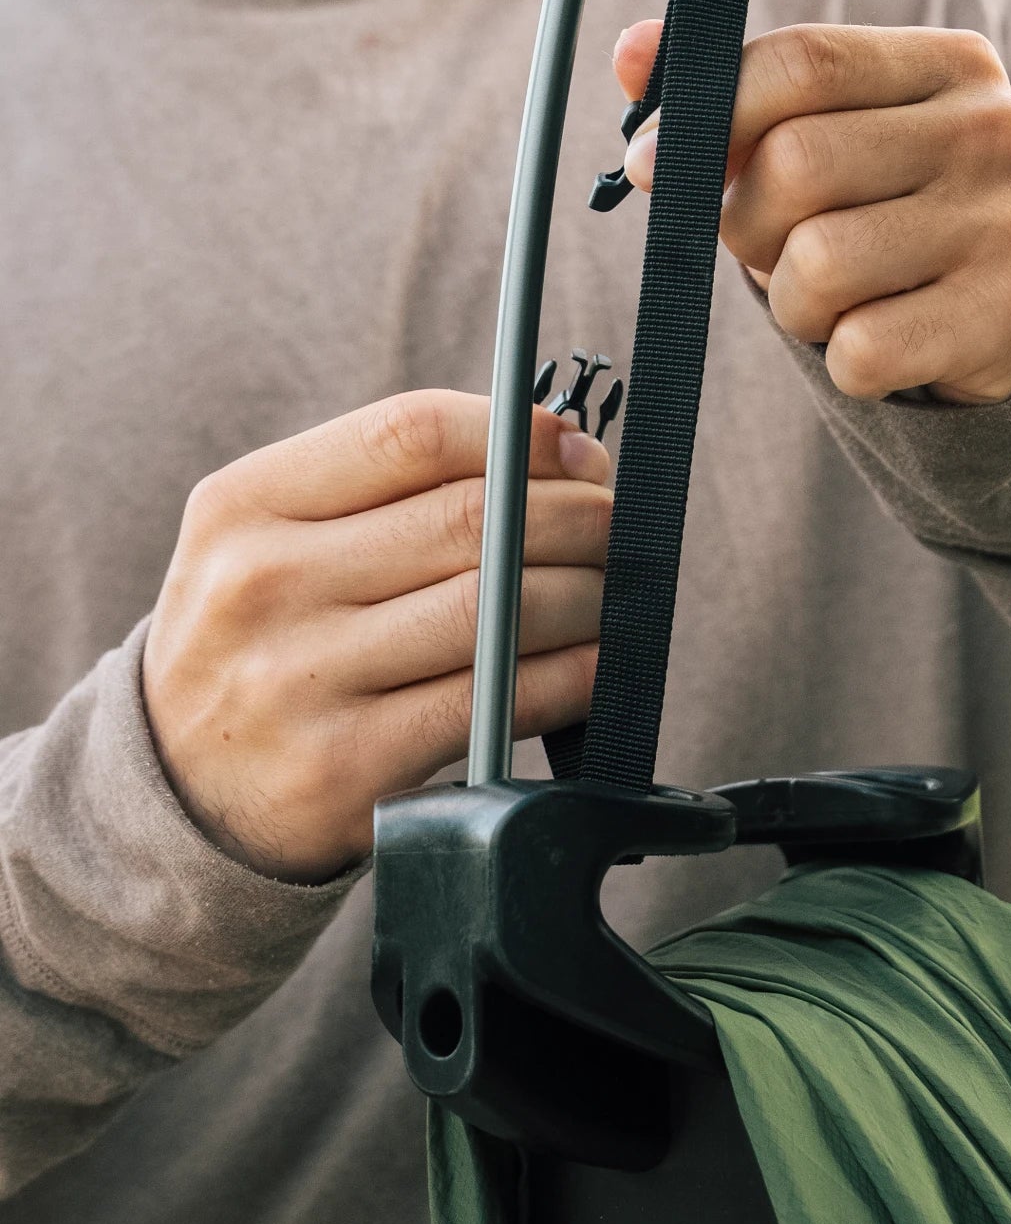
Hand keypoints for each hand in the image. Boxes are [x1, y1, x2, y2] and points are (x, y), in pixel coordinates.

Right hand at [142, 391, 611, 882]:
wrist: (181, 789)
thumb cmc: (266, 638)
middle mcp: (265, 585)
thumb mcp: (274, 540)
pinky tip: (597, 659)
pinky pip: (497, 701)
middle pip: (472, 521)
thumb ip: (392, 488)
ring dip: (587, 594)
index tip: (579, 454)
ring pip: (496, 610)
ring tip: (612, 589)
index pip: (413, 433)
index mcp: (246, 504)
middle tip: (617, 526)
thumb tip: (562, 453)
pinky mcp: (349, 767)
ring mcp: (303, 680)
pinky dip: (571, 673)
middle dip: (578, 517)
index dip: (523, 436)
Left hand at [616, 21, 1010, 403]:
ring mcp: (1007, 227)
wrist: (1002, 317)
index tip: (653, 160)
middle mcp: (992, 133)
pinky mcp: (1009, 320)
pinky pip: (860, 352)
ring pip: (819, 265)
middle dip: (747, 222)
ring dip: (794, 301)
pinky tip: (879, 338)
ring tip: (832, 296)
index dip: (708, 113)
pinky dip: (842, 362)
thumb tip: (632, 52)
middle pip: (798, 164)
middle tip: (767, 247)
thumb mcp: (827, 136)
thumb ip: (735, 89)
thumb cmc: (889, 213)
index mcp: (951, 65)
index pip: (800, 62)